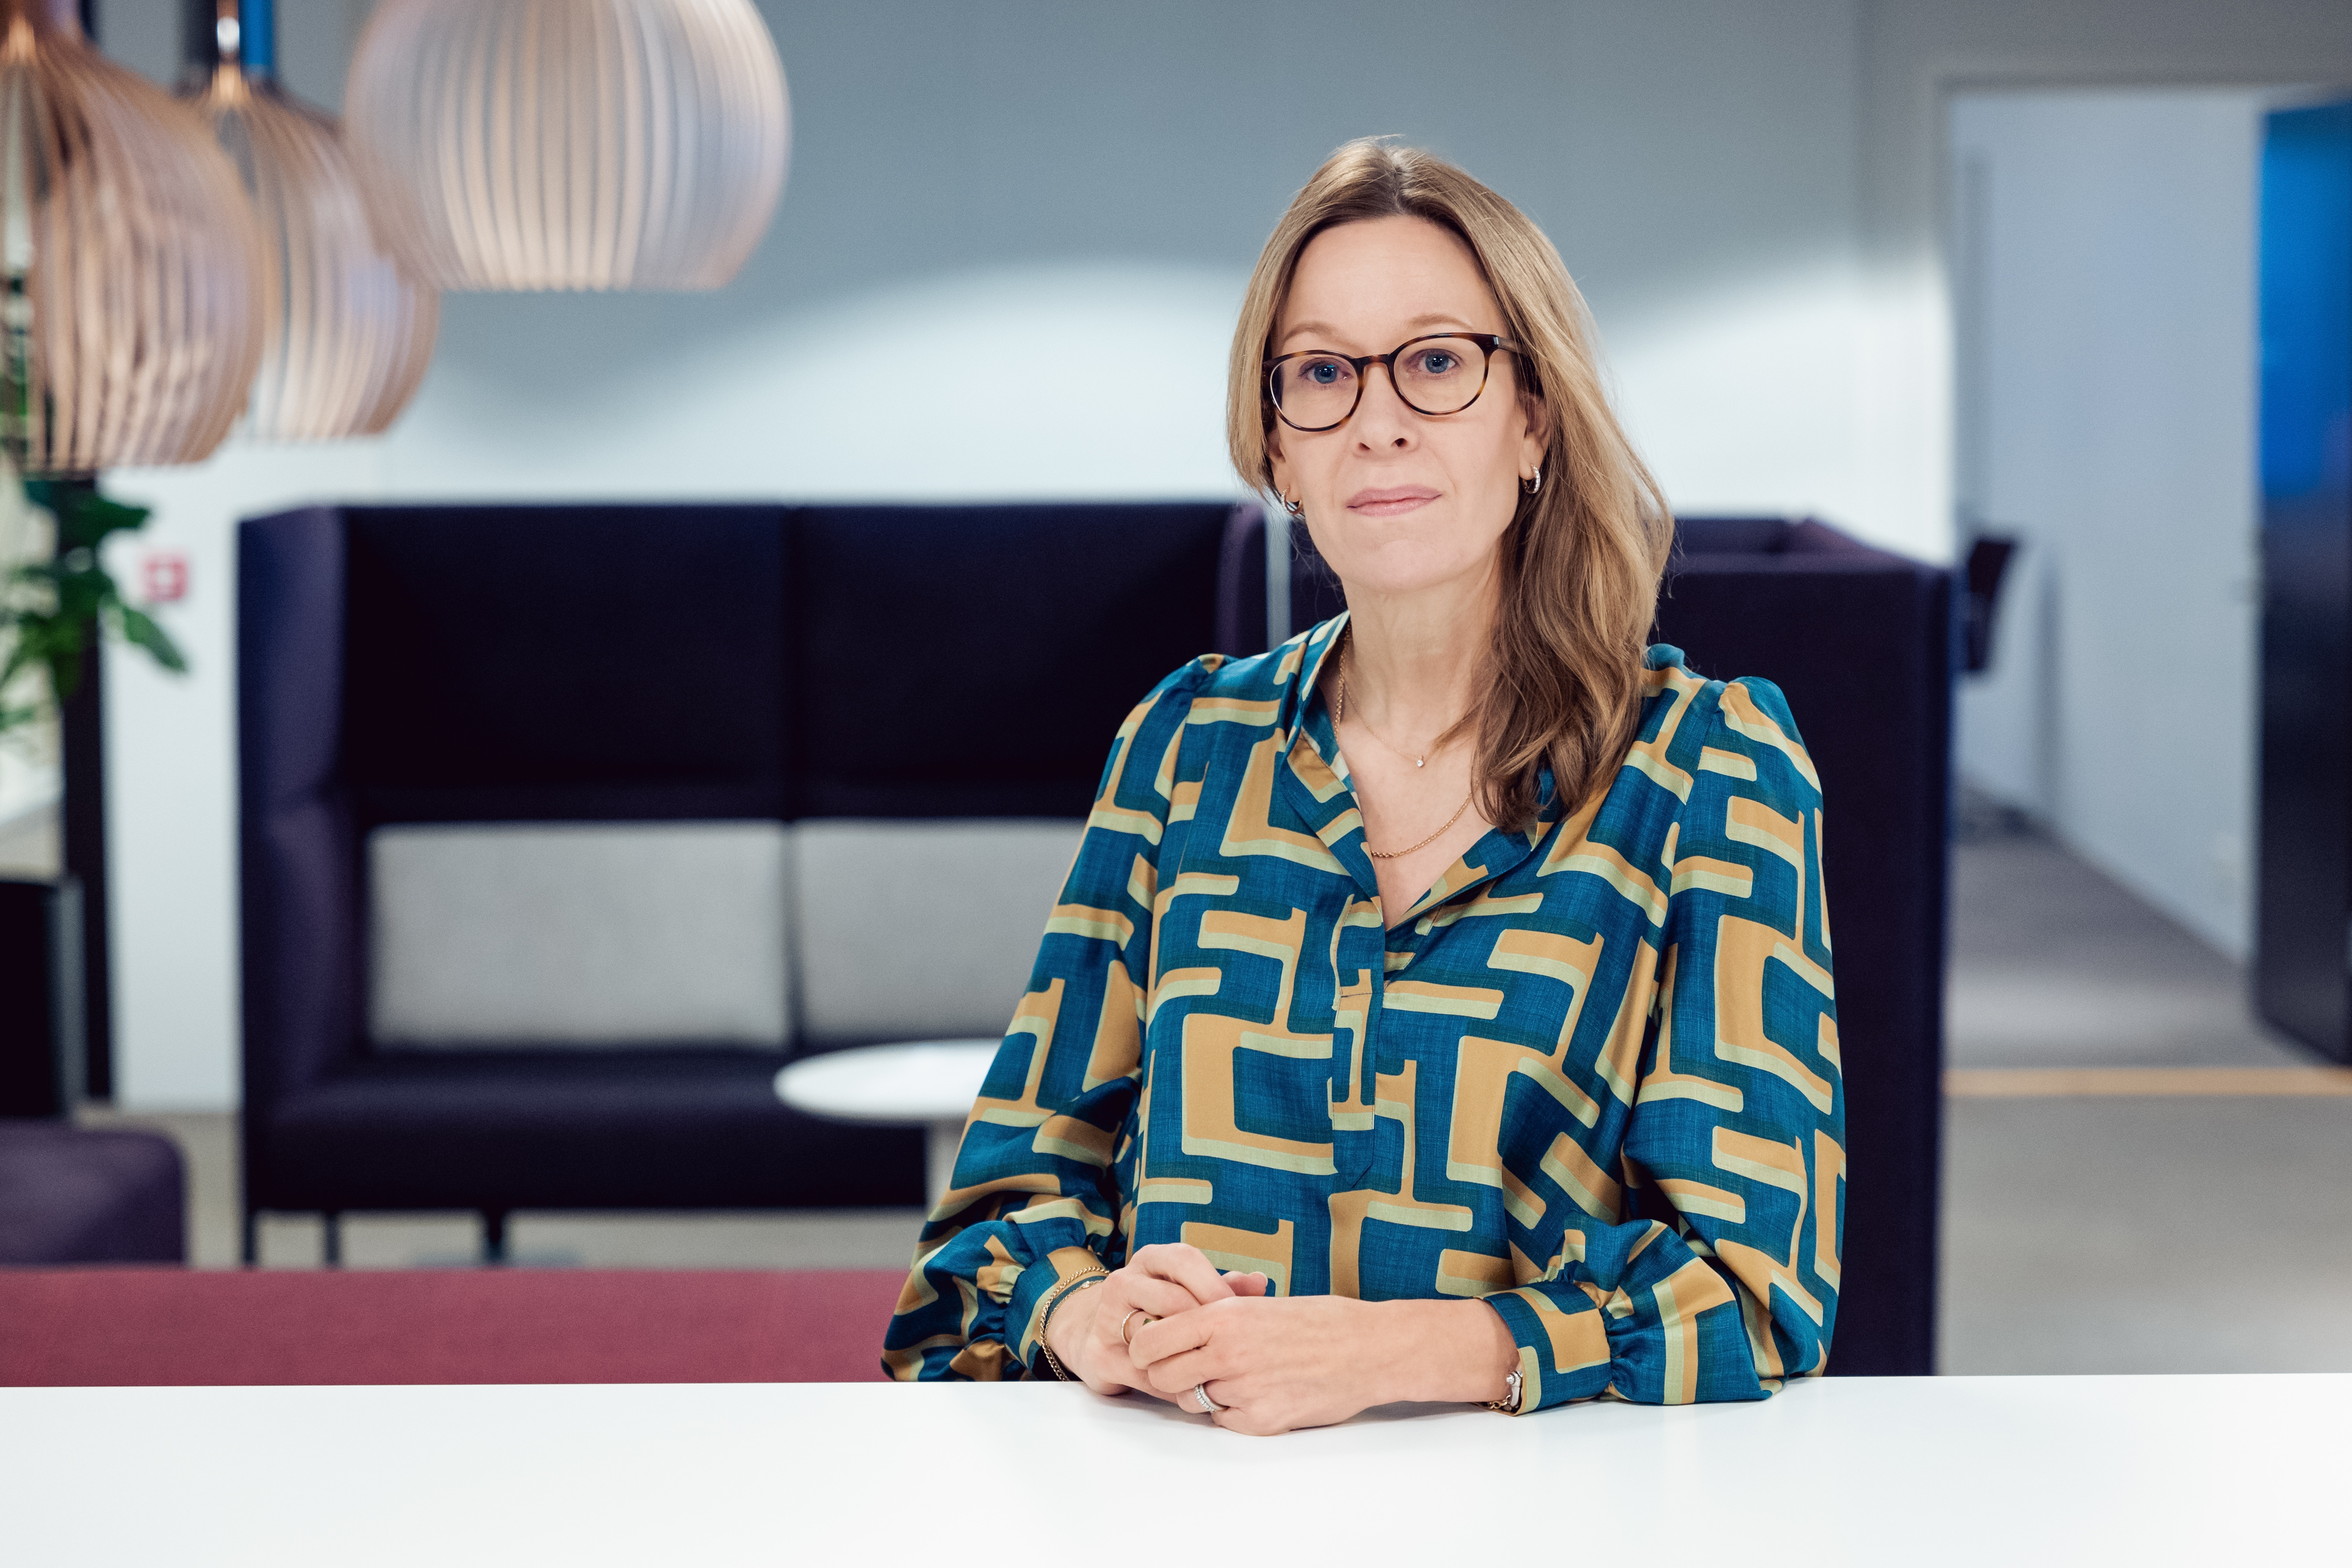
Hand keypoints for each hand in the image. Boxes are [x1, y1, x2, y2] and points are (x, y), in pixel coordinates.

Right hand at [1044, 1243, 1268, 1402]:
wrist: (1101, 1333)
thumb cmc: (1159, 1309)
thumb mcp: (1189, 1290)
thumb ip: (1223, 1286)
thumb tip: (1260, 1282)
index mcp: (1150, 1260)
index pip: (1184, 1260)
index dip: (1214, 1285)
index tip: (1237, 1311)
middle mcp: (1124, 1282)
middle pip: (1171, 1299)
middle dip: (1202, 1326)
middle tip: (1227, 1346)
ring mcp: (1106, 1318)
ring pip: (1153, 1337)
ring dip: (1184, 1357)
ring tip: (1208, 1366)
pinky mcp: (1100, 1354)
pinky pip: (1142, 1373)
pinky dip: (1170, 1382)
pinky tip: (1189, 1386)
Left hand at [1127, 1295, 1517, 1435]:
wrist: (1368, 1348)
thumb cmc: (1317, 1321)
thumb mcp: (1257, 1304)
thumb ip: (1214, 1317)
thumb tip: (1170, 1328)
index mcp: (1220, 1317)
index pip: (1149, 1341)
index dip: (1144, 1349)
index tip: (1151, 1350)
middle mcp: (1224, 1353)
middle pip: (1162, 1377)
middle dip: (1169, 1375)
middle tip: (1190, 1368)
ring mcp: (1242, 1390)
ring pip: (1193, 1401)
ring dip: (1205, 1392)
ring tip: (1238, 1376)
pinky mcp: (1261, 1420)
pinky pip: (1225, 1421)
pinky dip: (1234, 1411)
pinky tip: (1263, 1391)